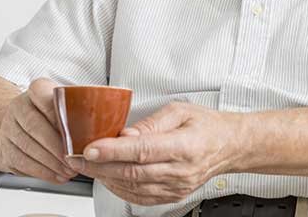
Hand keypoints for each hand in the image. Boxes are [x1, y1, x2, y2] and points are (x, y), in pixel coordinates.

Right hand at [0, 77, 77, 183]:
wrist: (20, 122)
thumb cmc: (53, 113)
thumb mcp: (67, 102)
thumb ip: (81, 107)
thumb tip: (108, 118)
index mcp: (36, 91)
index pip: (44, 96)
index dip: (59, 113)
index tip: (75, 128)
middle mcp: (18, 107)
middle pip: (35, 126)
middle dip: (57, 146)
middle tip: (75, 158)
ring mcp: (8, 128)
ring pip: (27, 147)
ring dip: (51, 162)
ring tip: (70, 169)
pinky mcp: (5, 149)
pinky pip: (21, 163)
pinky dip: (41, 172)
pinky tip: (56, 174)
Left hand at [68, 102, 238, 205]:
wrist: (230, 146)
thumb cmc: (207, 125)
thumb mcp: (181, 111)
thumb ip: (150, 124)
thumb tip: (124, 135)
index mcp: (185, 146)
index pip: (142, 151)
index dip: (113, 151)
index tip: (90, 148)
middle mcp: (180, 170)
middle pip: (132, 172)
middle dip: (99, 165)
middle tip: (76, 158)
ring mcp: (176, 187)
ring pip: (132, 187)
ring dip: (105, 177)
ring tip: (88, 165)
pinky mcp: (172, 195)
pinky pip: (139, 197)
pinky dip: (119, 188)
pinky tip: (108, 177)